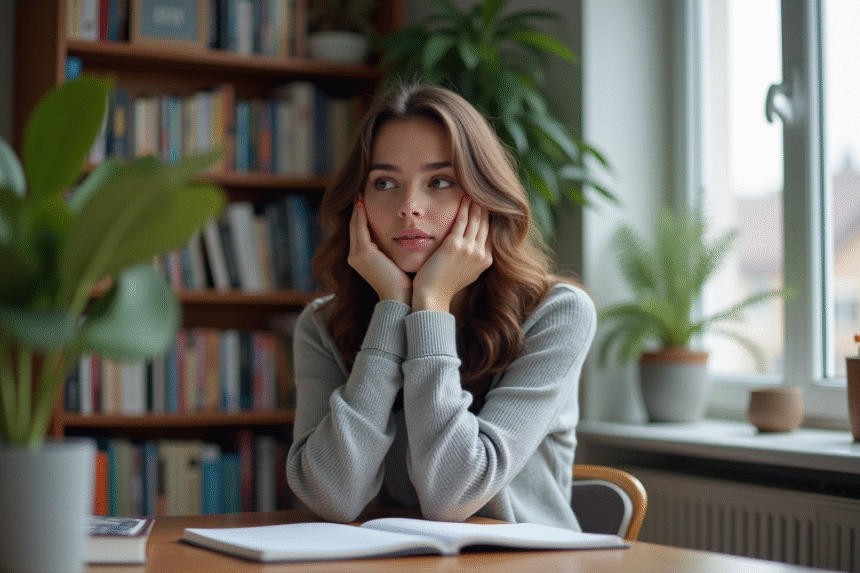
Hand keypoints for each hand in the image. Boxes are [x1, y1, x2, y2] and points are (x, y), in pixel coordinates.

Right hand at [347, 200, 411, 303]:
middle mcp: (354, 256)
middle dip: (357, 207)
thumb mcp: (395, 263)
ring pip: (356, 223)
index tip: (365, 198)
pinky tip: (364, 200)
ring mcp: (357, 255)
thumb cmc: (404, 284)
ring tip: (360, 190)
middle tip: (360, 188)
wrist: (401, 300)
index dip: (361, 214)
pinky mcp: (364, 254)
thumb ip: (392, 249)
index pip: (359, 230)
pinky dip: (361, 213)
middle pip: (354, 224)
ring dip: (358, 206)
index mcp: (361, 258)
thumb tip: (404, 235)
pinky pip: (360, 227)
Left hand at [412, 196, 492, 311]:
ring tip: (474, 190)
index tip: (487, 203)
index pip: (491, 233)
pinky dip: (464, 207)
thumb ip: (472, 259)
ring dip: (476, 203)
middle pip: (486, 224)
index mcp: (486, 261)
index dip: (489, 217)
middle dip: (485, 206)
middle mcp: (481, 255)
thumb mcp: (466, 273)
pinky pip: (462, 221)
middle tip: (483, 191)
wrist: (431, 297)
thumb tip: (474, 248)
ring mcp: (469, 250)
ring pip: (476, 220)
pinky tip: (464, 197)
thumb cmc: (444, 285)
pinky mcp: (455, 246)